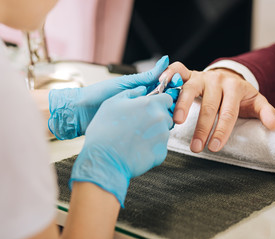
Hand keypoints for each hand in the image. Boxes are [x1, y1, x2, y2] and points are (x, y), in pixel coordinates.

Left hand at [48, 55, 170, 139]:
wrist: (80, 113)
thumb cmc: (99, 95)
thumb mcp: (125, 83)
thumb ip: (147, 76)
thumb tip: (165, 60)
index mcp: (141, 89)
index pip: (163, 87)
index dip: (173, 88)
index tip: (179, 87)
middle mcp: (141, 102)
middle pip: (164, 103)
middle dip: (171, 103)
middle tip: (176, 104)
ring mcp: (138, 115)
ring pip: (158, 115)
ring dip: (165, 115)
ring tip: (170, 116)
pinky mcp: (135, 127)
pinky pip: (149, 126)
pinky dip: (156, 126)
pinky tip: (160, 127)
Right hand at [69, 87, 172, 206]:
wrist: (104, 159)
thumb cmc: (105, 130)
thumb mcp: (112, 103)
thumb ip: (131, 93)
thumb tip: (142, 90)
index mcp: (150, 104)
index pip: (167, 99)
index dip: (158, 103)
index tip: (149, 108)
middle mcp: (160, 118)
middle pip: (166, 116)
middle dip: (156, 119)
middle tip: (139, 125)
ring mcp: (163, 137)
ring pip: (163, 132)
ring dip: (154, 133)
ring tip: (135, 138)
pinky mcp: (162, 153)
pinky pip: (160, 147)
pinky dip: (151, 148)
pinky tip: (137, 149)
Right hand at [160, 62, 274, 152]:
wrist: (229, 78)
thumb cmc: (240, 95)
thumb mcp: (256, 102)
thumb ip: (265, 111)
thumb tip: (272, 125)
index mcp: (235, 87)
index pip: (228, 112)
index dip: (222, 130)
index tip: (214, 147)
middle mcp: (217, 80)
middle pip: (209, 105)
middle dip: (202, 128)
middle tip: (197, 147)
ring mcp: (201, 76)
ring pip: (190, 87)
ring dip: (182, 105)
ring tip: (177, 122)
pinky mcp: (189, 74)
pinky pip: (177, 70)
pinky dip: (168, 76)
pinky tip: (160, 87)